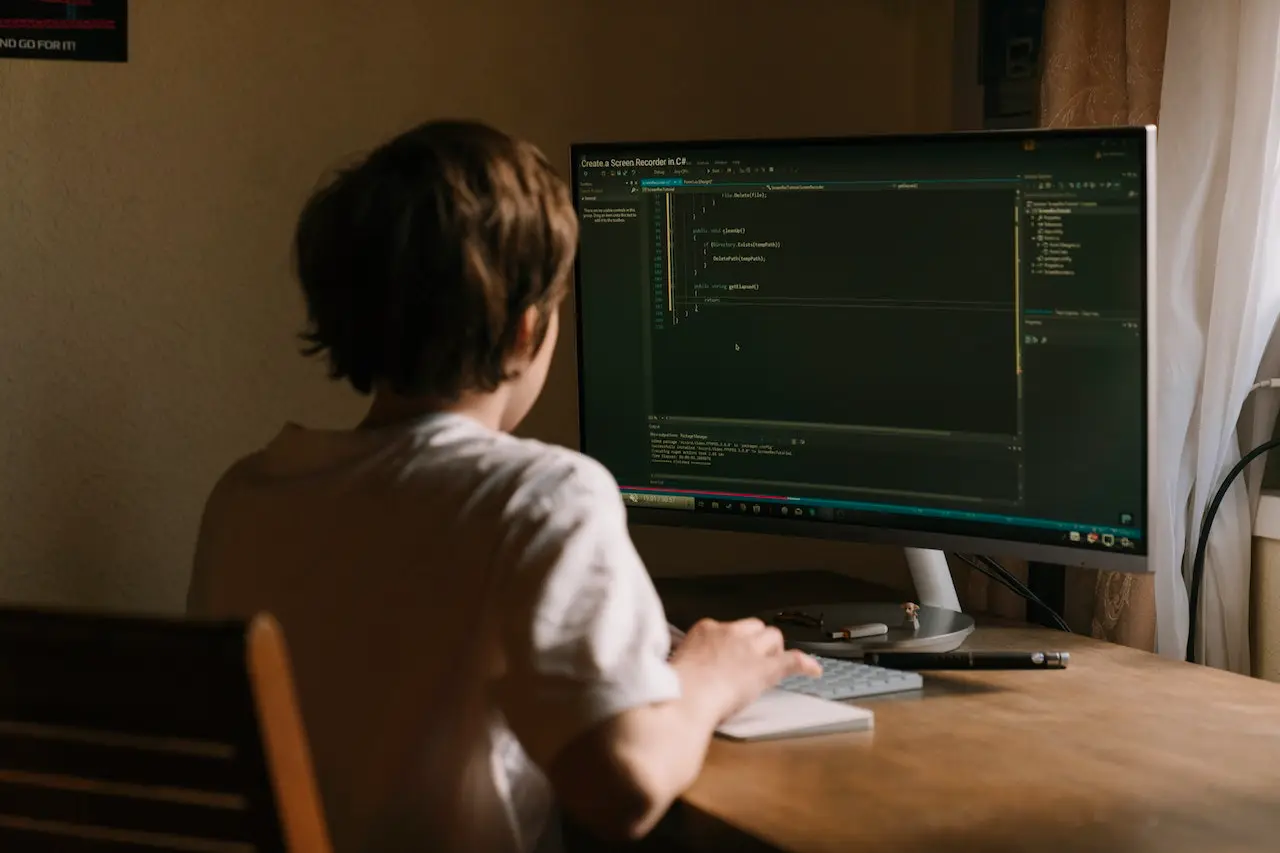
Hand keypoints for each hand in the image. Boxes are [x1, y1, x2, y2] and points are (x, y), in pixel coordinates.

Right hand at [669, 617, 821, 722]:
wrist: (684, 698)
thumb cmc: (672, 688)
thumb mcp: (674, 665)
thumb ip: (685, 662)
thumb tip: (685, 672)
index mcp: (705, 630)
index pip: (725, 628)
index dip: (730, 643)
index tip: (727, 657)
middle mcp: (730, 632)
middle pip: (753, 627)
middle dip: (756, 641)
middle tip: (752, 660)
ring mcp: (750, 649)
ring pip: (773, 637)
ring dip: (773, 649)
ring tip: (772, 663)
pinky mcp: (765, 669)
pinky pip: (792, 660)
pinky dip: (804, 664)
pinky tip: (814, 670)